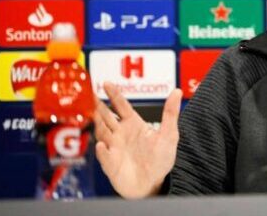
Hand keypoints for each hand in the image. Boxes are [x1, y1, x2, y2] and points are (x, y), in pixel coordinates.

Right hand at [94, 82, 182, 198]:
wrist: (154, 184)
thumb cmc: (161, 159)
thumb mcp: (170, 134)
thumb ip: (170, 113)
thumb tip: (177, 91)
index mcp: (134, 125)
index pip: (121, 106)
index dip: (114, 94)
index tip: (106, 83)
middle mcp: (121, 134)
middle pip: (106, 116)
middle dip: (98, 106)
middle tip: (89, 94)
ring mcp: (114, 148)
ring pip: (102, 133)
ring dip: (98, 124)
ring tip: (94, 115)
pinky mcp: (111, 164)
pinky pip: (104, 156)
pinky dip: (102, 151)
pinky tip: (102, 145)